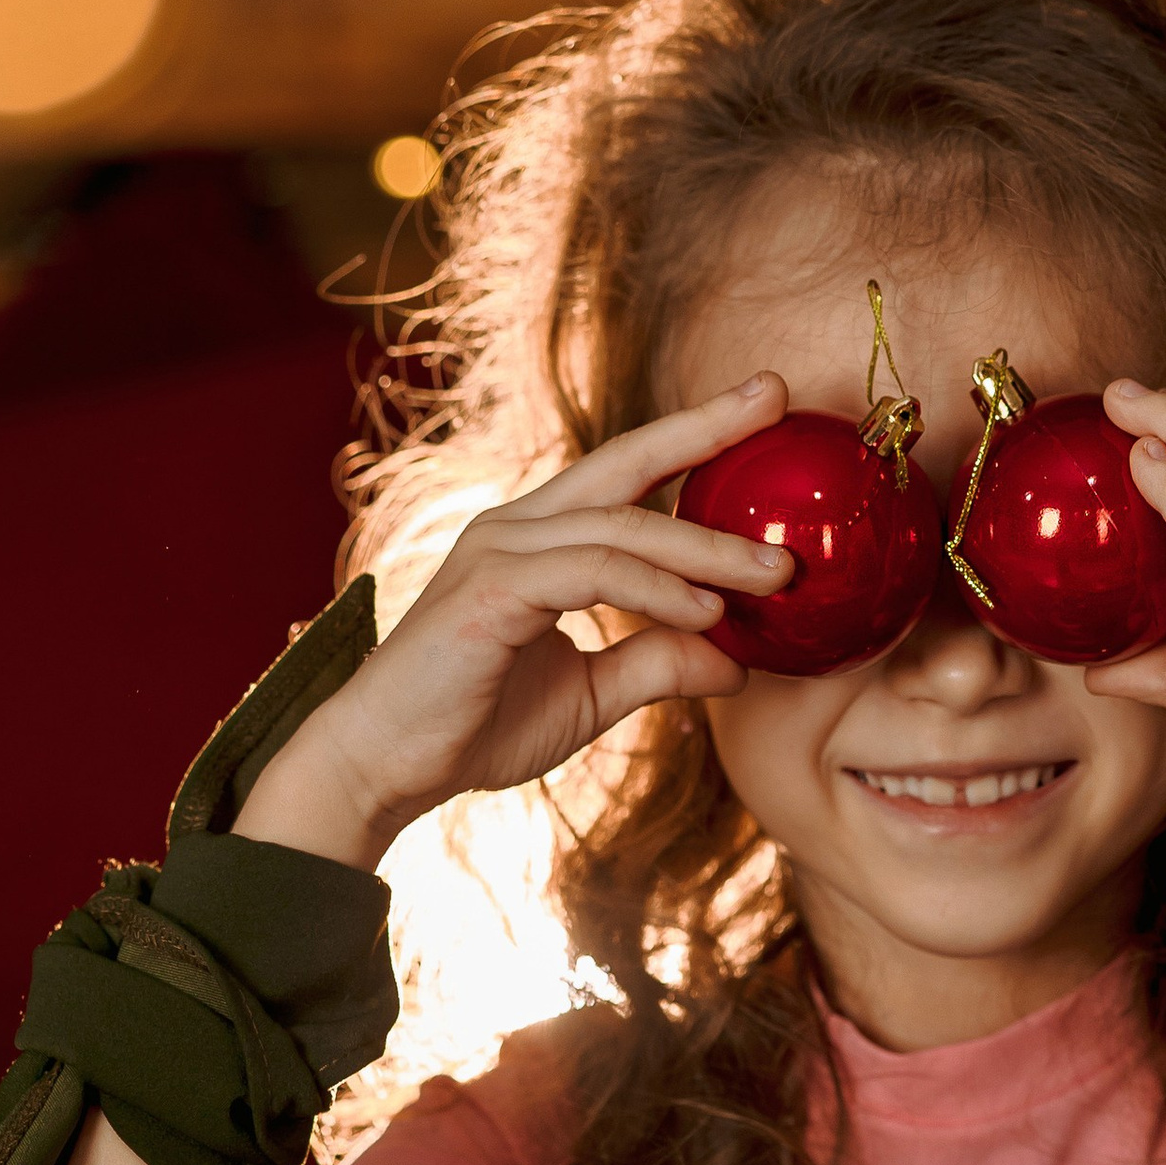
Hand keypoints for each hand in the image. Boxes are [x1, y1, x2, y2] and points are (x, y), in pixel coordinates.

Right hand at [235, 380, 794, 867]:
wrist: (387, 766)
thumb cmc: (476, 725)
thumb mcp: (593, 694)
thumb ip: (658, 664)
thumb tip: (737, 663)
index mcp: (541, 539)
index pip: (630, 472)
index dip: (696, 434)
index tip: (764, 402)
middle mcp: (518, 527)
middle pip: (626, 460)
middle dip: (706, 427)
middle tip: (778, 398)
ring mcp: (499, 551)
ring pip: (622, 526)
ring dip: (705, 548)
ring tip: (775, 574)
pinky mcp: (489, 590)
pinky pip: (591, 573)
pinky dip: (654, 591)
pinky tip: (705, 612)